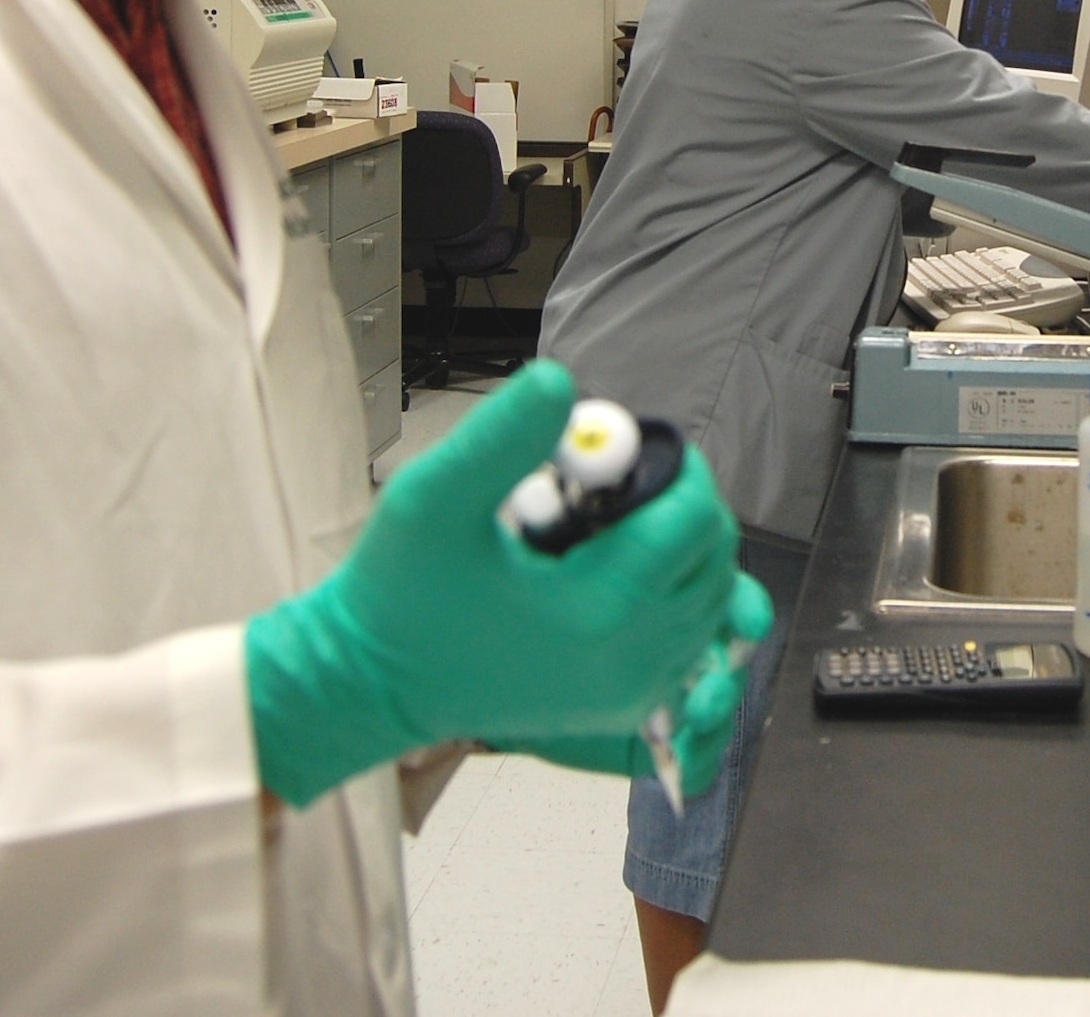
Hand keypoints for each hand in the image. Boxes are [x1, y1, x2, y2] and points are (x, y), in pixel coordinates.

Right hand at [245, 360, 743, 806]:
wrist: (375, 681)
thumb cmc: (399, 592)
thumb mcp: (433, 496)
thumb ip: (502, 435)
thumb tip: (563, 384)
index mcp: (598, 608)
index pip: (693, 521)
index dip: (675, 467)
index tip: (624, 445)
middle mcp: (632, 660)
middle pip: (713, 558)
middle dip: (679, 502)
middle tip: (615, 477)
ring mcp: (633, 691)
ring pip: (709, 598)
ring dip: (677, 546)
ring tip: (605, 521)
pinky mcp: (624, 705)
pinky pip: (687, 639)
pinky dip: (672, 594)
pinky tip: (613, 567)